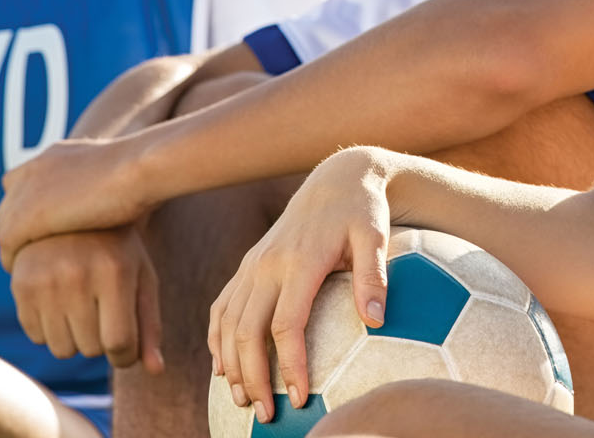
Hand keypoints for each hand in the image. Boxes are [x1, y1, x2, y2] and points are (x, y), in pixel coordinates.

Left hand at [0, 137, 149, 270]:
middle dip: (17, 229)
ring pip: (5, 227)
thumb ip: (105, 182)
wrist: (139, 168)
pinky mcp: (25, 218)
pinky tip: (28, 274)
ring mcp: (26, 193)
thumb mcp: (120, 170)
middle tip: (29, 253)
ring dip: (14, 247)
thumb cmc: (145, 172)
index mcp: (54, 155)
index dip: (28, 206)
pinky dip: (14, 261)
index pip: (21, 182)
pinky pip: (8, 247)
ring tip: (27, 268)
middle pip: (9, 206)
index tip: (42, 228)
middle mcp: (33, 170)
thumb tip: (122, 196)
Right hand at [10, 227, 163, 371]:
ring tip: (84, 308)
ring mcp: (44, 280)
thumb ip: (150, 325)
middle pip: (90, 349)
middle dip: (102, 342)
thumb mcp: (141, 278)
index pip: (119, 343)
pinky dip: (52, 330)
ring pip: (62, 349)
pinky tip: (61, 301)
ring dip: (76, 339)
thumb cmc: (118, 251)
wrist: (72, 212)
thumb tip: (156, 372)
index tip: (127, 348)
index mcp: (115, 272)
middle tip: (105, 316)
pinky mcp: (20, 285)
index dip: (126, 356)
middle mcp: (76, 275)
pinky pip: (37, 336)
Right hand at [208, 147, 396, 423]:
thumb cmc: (362, 212)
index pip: (286, 325)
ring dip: (231, 365)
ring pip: (227, 324)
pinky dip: (217, 340)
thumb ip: (374, 278)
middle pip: (247, 332)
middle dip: (254, 378)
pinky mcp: (246, 266)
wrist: (336, 179)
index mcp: (299, 262)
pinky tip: (224, 367)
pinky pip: (221, 307)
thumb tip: (376, 321)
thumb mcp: (376, 237)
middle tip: (267, 415)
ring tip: (243, 400)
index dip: (290, 365)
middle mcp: (267, 265)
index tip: (301, 397)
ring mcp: (252, 265)